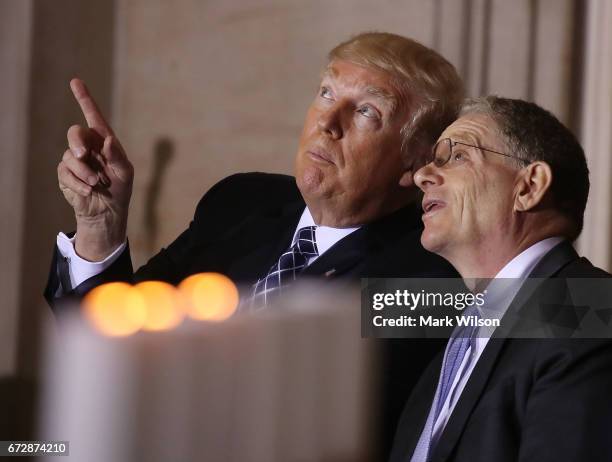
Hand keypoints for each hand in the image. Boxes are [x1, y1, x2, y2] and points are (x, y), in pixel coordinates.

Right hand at [57, 79, 133, 259]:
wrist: (108, 212)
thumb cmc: (120, 189)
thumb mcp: (126, 173)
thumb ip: (118, 156)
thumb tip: (108, 140)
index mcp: (104, 142)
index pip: (94, 117)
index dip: (85, 99)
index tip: (76, 82)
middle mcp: (88, 147)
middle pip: (75, 133)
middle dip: (77, 143)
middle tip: (83, 155)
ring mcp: (75, 160)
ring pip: (70, 157)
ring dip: (84, 172)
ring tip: (96, 184)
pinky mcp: (66, 175)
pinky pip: (65, 173)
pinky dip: (78, 183)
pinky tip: (88, 191)